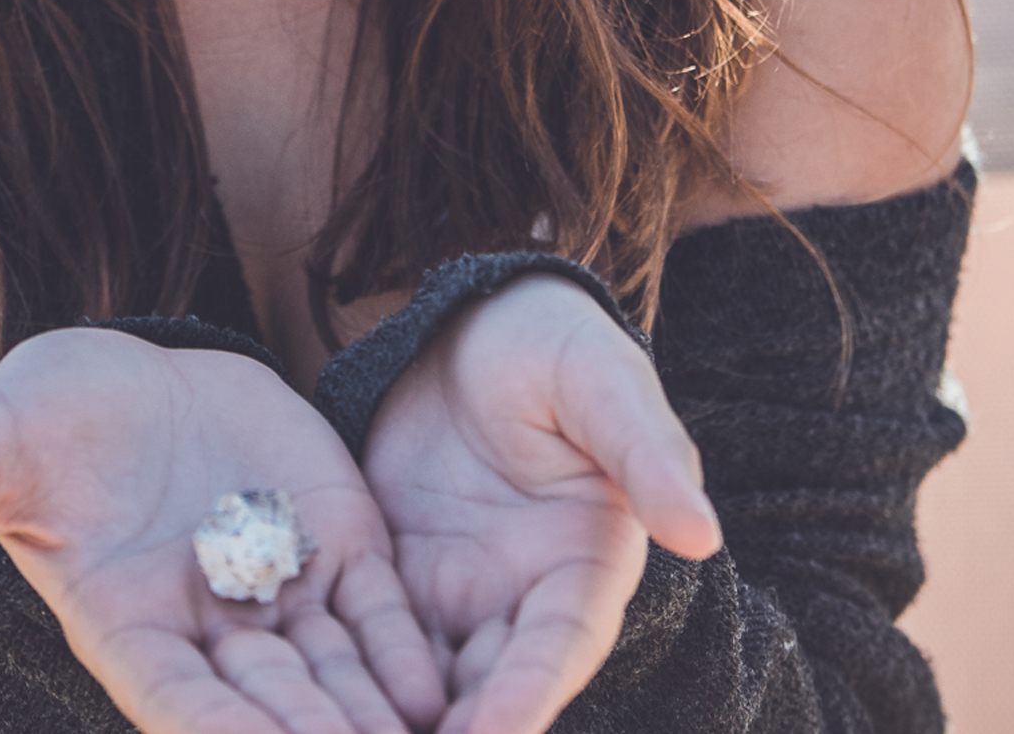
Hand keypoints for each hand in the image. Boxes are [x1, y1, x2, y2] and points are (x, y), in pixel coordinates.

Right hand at [0, 329, 446, 733]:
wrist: (124, 380)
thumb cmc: (39, 418)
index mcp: (126, 624)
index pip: (180, 703)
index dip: (223, 733)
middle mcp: (209, 627)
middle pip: (272, 708)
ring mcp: (276, 586)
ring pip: (335, 672)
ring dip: (374, 718)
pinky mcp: (330, 537)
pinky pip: (375, 606)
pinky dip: (404, 649)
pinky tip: (440, 687)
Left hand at [361, 278, 722, 733]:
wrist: (476, 321)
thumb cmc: (555, 344)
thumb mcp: (603, 383)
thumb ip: (646, 453)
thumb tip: (701, 532)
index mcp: (586, 564)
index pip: (558, 646)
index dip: (526, 694)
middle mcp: (522, 597)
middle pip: (489, 685)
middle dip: (455, 732)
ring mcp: (456, 588)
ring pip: (427, 676)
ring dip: (395, 718)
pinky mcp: (396, 569)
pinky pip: (369, 631)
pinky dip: (350, 672)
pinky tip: (312, 698)